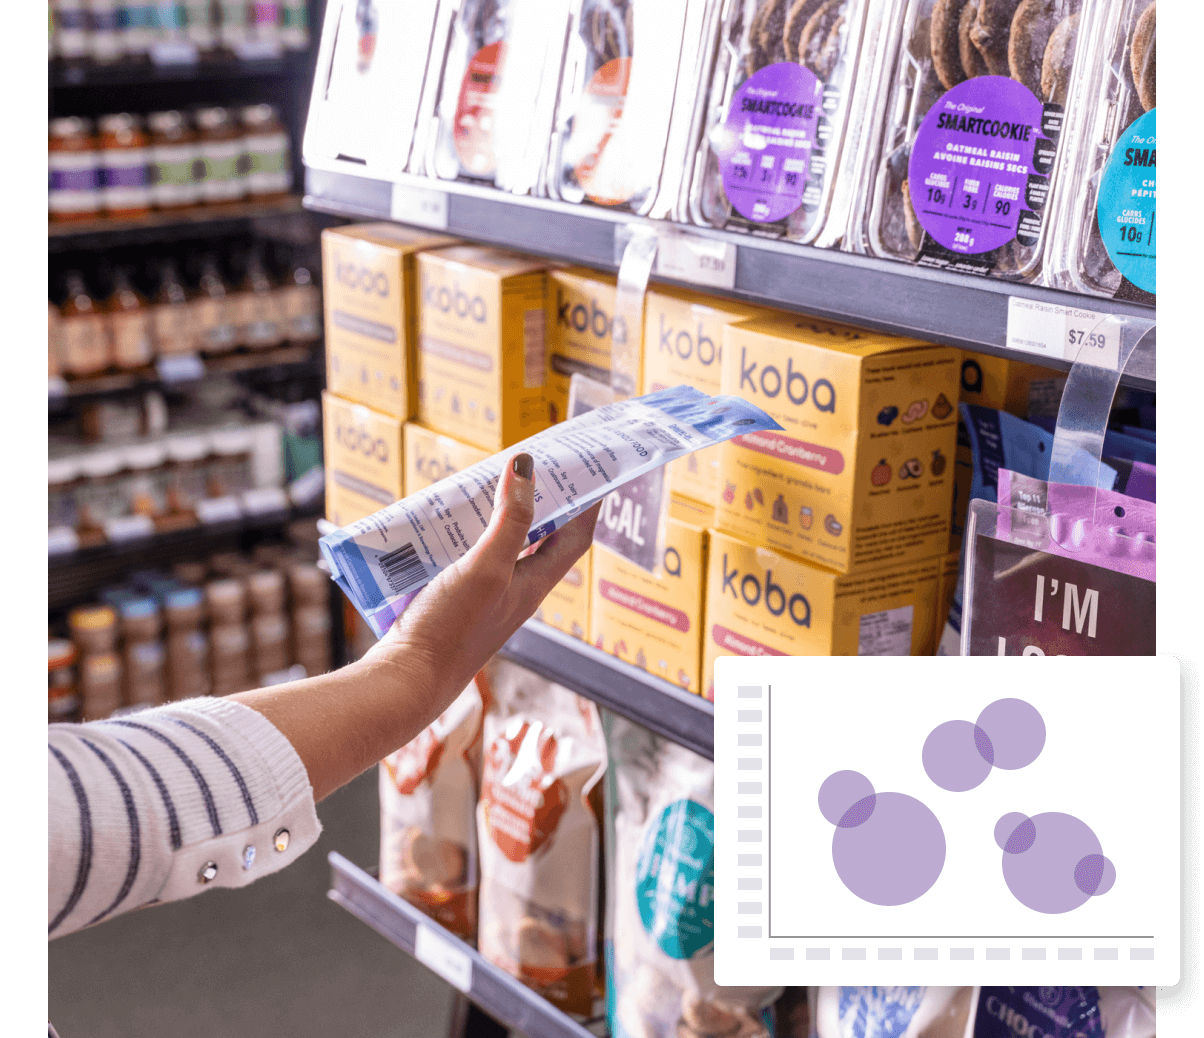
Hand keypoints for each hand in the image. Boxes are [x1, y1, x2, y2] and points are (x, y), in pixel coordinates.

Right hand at [233, 452, 597, 802]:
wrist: (408, 679)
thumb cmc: (452, 628)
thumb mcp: (487, 567)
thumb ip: (511, 519)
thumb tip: (527, 467)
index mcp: (535, 584)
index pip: (576, 536)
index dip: (588, 502)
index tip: (591, 467)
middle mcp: (516, 590)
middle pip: (542, 536)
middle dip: (543, 499)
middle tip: (536, 462)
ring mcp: (486, 596)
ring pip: (504, 544)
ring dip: (501, 513)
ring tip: (490, 479)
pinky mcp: (457, 599)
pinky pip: (471, 556)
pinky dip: (468, 532)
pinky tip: (448, 518)